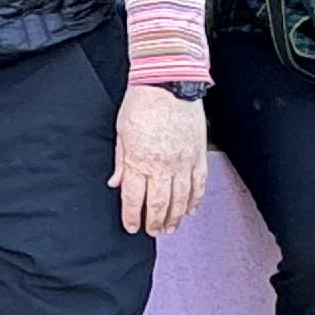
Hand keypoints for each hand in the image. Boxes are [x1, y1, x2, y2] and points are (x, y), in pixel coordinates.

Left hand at [114, 84, 208, 235]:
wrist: (168, 83)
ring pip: (181, 200)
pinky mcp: (198, 155)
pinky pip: (199, 185)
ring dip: (176, 217)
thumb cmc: (141, 104)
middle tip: (153, 231)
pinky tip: (191, 209)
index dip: (133, 217)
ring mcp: (183, 162)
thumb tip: (116, 183)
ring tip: (171, 227)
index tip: (132, 227)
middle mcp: (162, 166)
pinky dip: (195, 200)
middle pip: (160, 205)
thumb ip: (121, 161)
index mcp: (139, 161)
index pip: (135, 199)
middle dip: (155, 222)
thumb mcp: (121, 132)